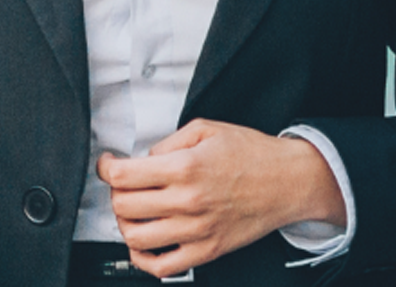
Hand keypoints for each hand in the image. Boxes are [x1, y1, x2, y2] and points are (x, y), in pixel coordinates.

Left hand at [97, 119, 345, 278]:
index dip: (107, 168)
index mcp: (186, 166)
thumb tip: (145, 160)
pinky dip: (142, 258)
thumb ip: (170, 141)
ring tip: (134, 211)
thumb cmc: (253, 154)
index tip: (108, 165)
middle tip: (125, 184)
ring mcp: (195, 230)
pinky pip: (160, 266)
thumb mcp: (209, 129)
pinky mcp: (205, 251)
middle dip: (116, 193)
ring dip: (125, 223)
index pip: (124, 175)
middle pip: (123, 206)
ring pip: (135, 236)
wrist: (288, 181)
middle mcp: (187, 200)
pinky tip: (144, 242)